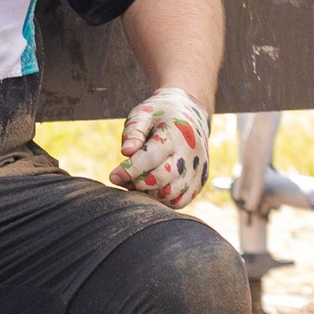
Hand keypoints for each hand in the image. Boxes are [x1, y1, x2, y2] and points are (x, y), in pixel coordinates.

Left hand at [109, 87, 211, 210]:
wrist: (192, 113)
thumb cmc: (161, 113)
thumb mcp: (144, 113)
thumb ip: (134, 131)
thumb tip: (126, 152)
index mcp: (177, 133)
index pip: (151, 158)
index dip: (130, 170)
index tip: (113, 176)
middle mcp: (191, 153)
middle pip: (161, 178)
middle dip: (138, 183)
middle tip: (123, 180)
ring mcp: (198, 169)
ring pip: (171, 194)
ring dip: (149, 194)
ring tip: (136, 183)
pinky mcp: (200, 180)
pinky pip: (180, 201)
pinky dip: (163, 200)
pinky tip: (151, 188)